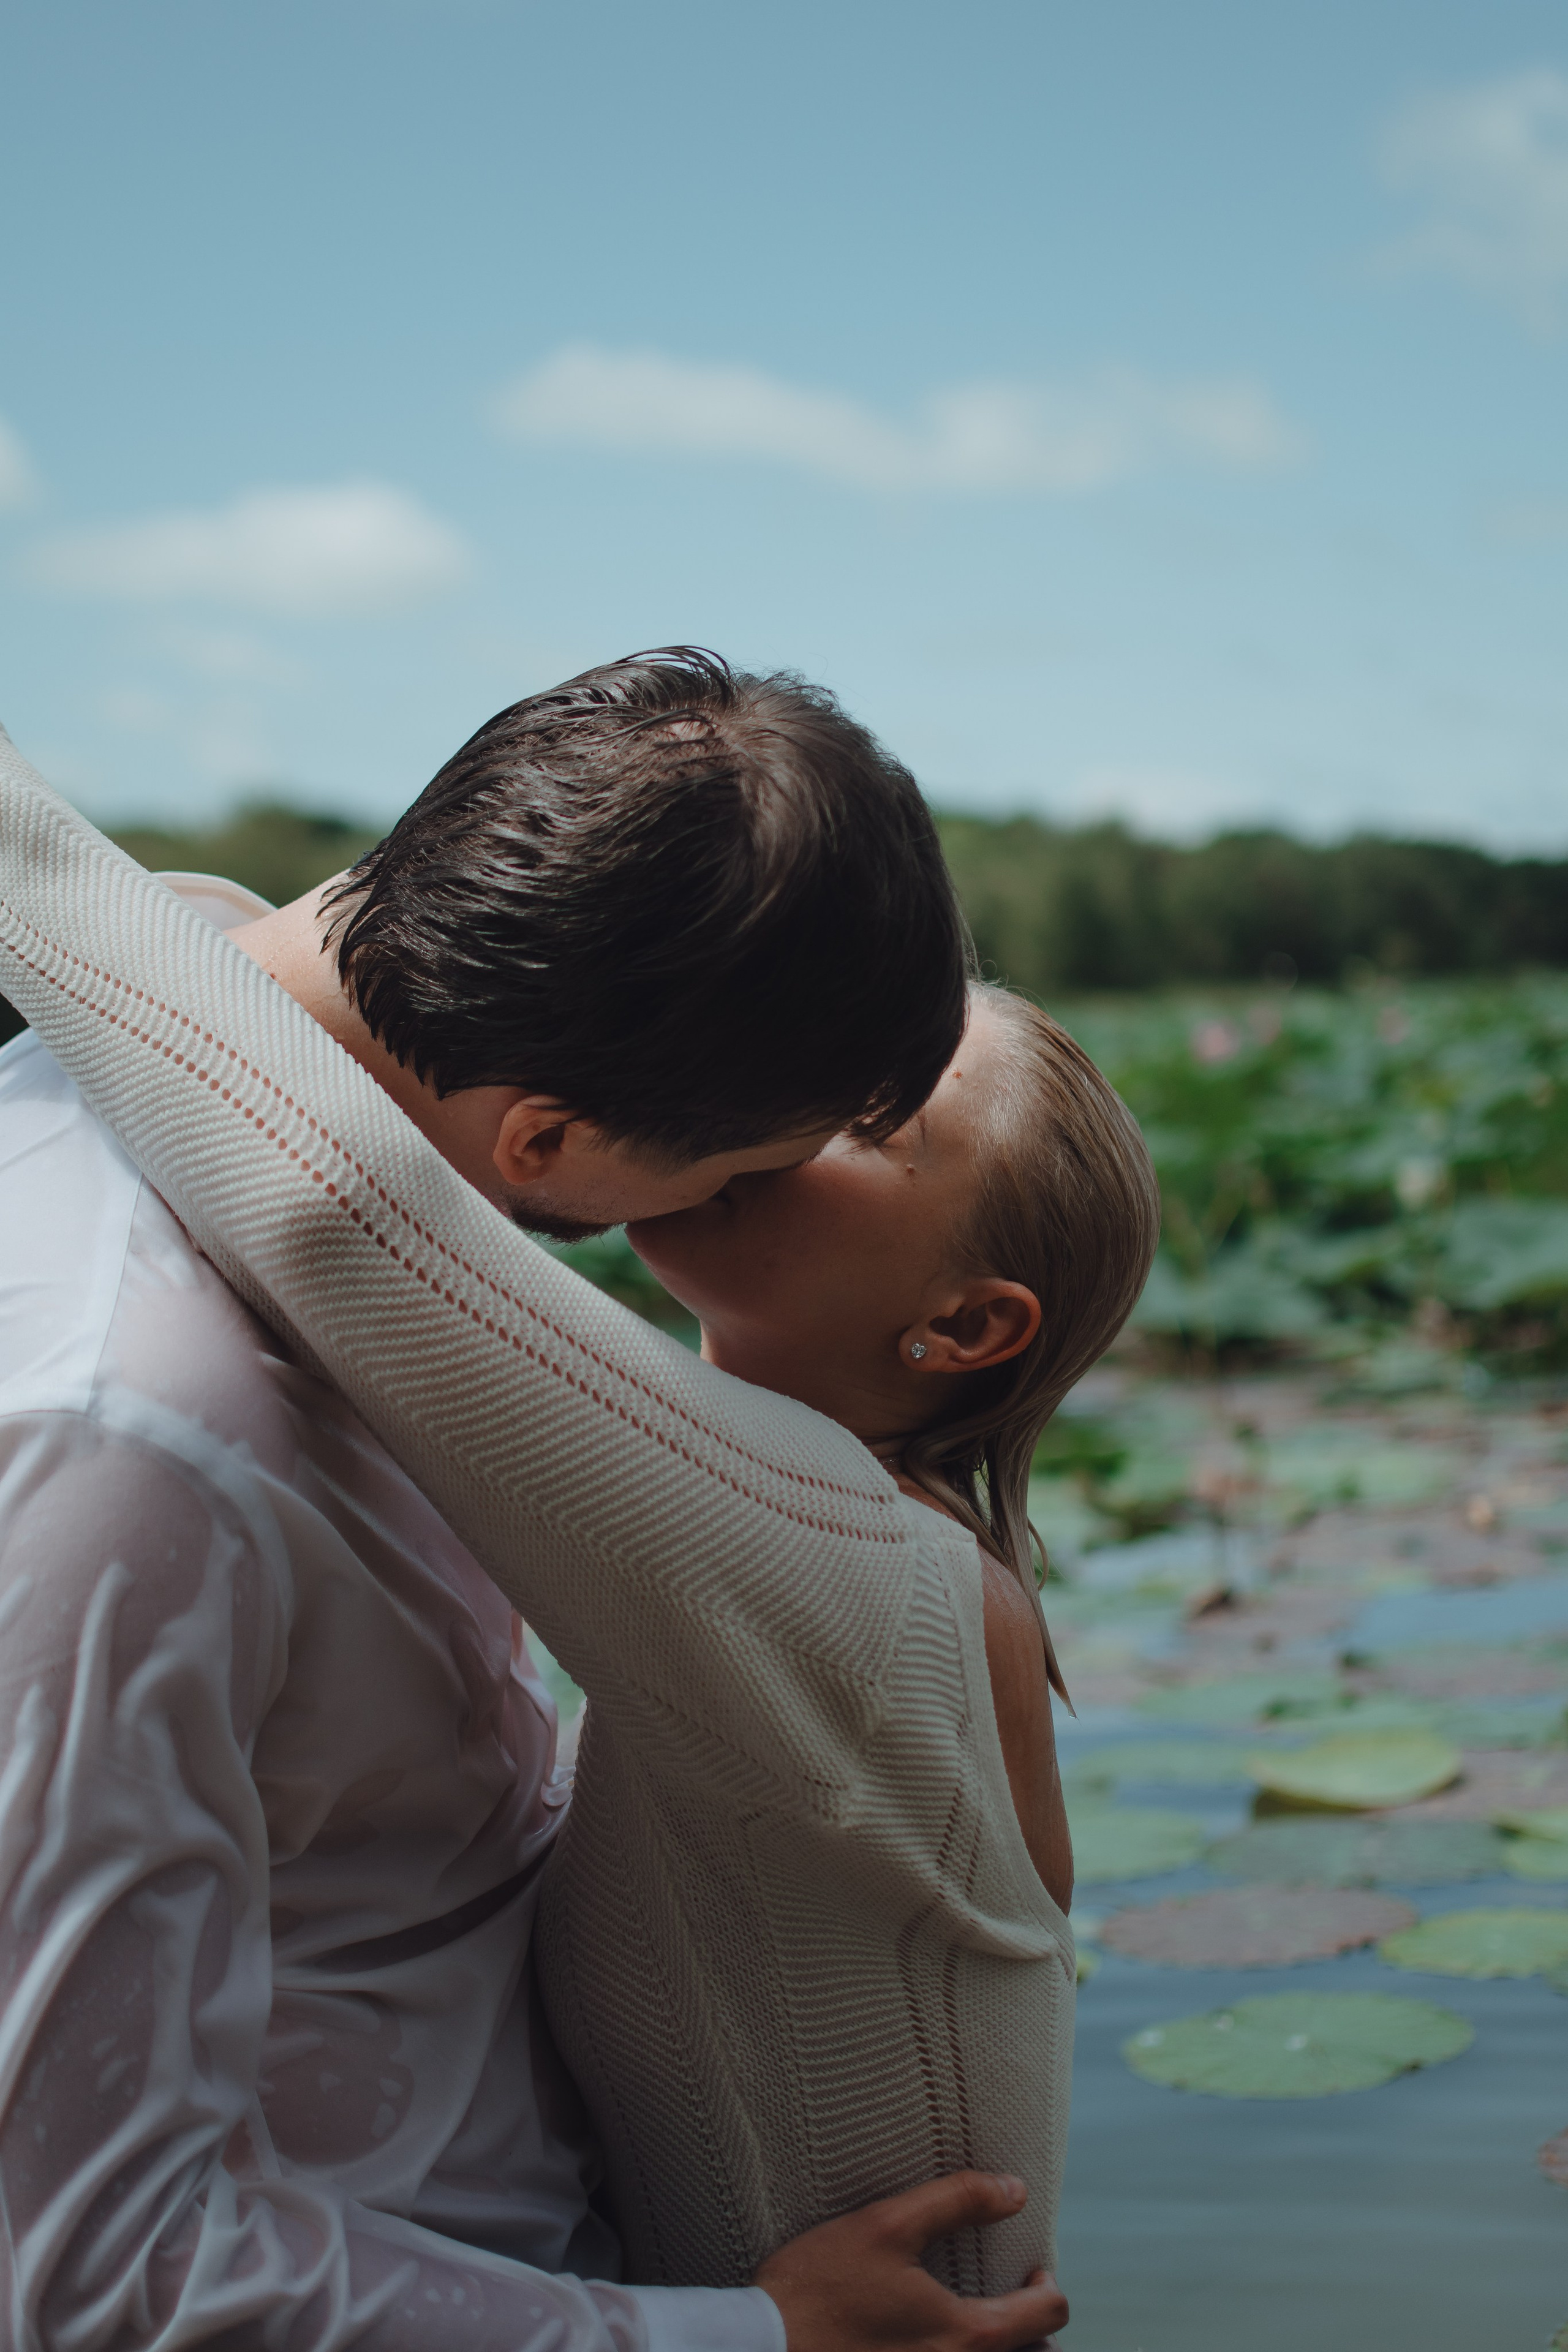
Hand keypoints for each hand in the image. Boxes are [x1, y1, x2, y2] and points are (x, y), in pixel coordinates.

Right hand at [754, 2170, 1067, 2351]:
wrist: (763, 2349)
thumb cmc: (820, 2287)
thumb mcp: (887, 2225)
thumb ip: (957, 2201)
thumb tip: (1015, 2190)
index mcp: (966, 2336)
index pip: (1048, 2317)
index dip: (1048, 2287)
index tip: (1030, 2271)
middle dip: (1032, 2333)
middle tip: (1011, 2303)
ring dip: (1000, 2350)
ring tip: (976, 2325)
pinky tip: (928, 2338)